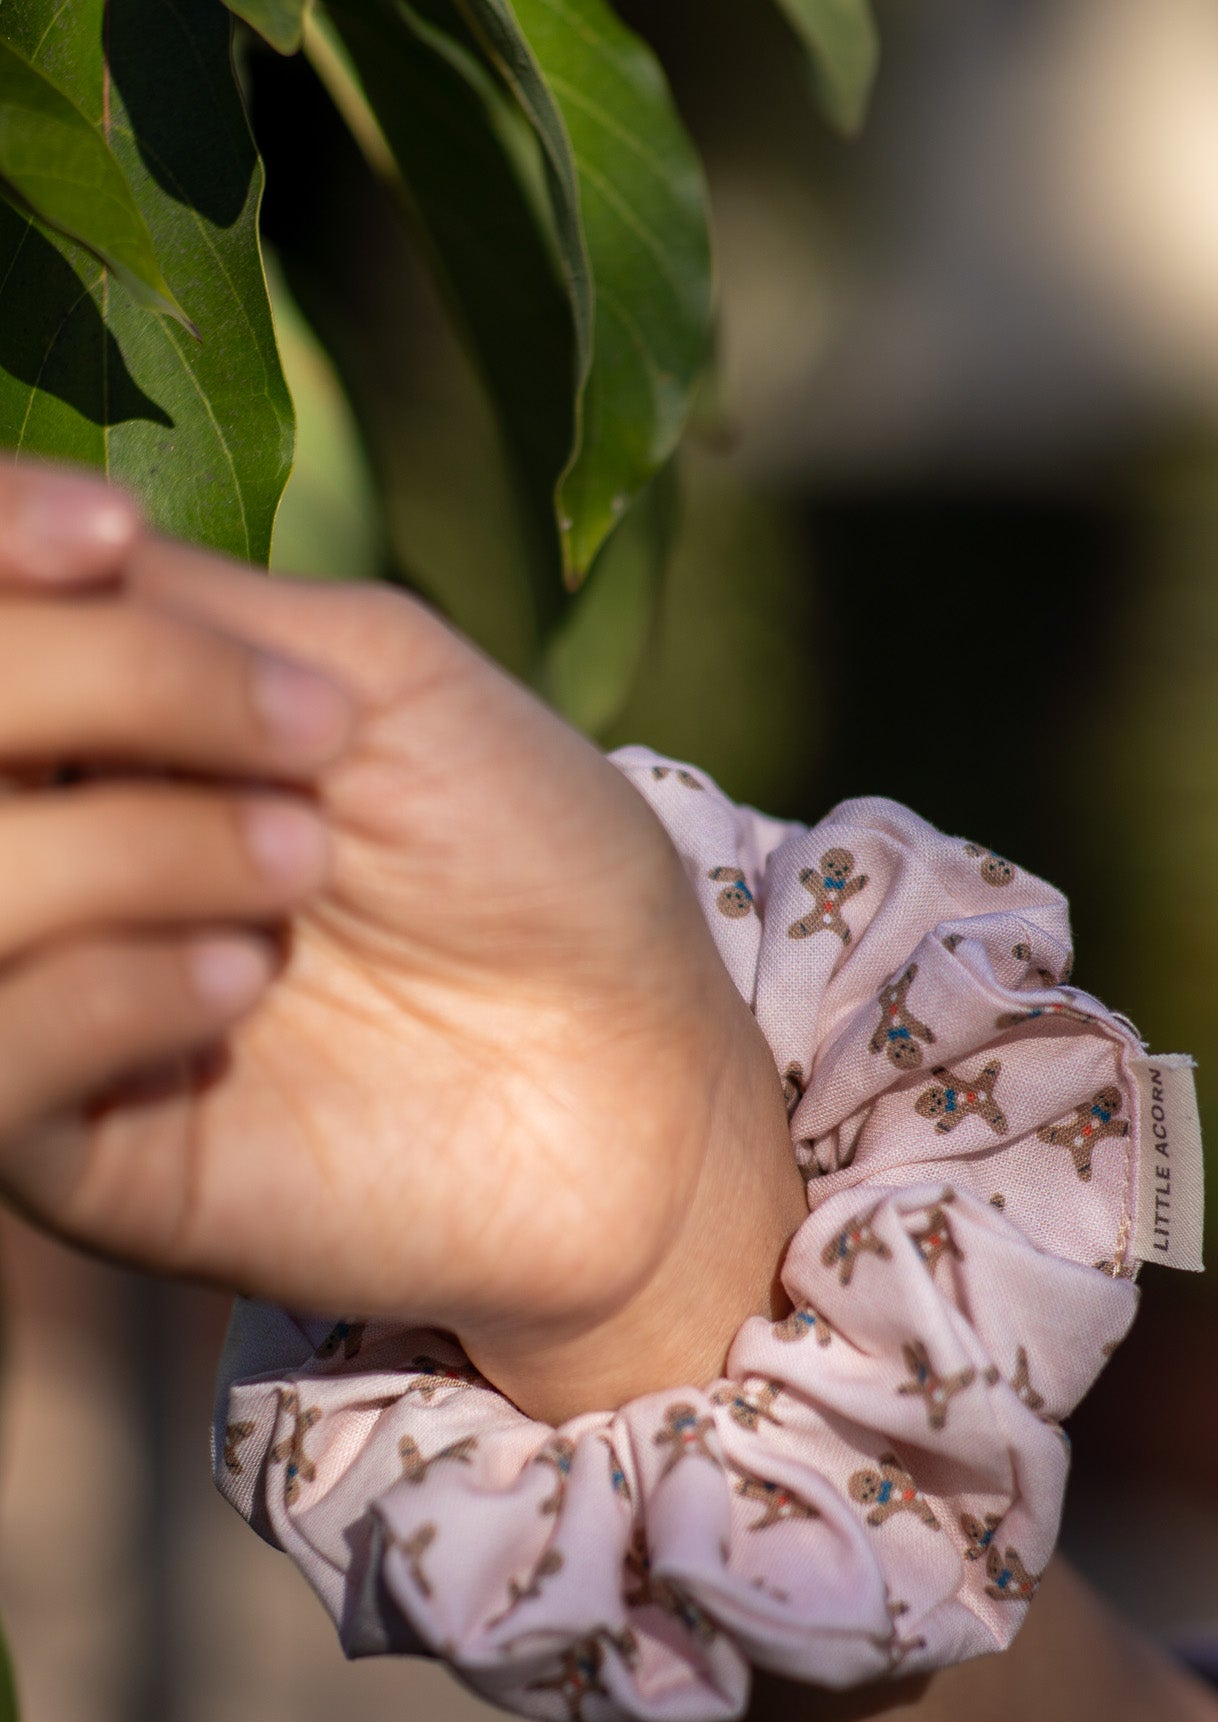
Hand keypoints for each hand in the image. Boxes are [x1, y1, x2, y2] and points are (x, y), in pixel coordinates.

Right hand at [0, 463, 804, 1419]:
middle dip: (91, 693)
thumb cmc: (524, 852)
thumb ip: (184, 607)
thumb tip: (39, 547)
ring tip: (298, 872)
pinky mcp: (75, 1153)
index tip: (105, 542)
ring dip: (124, 852)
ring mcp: (49, 1004)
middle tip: (300, 754)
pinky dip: (99, 998)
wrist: (629, 1068)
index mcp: (100, 724)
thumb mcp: (376, 674)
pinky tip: (238, 989)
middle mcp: (48, 851)